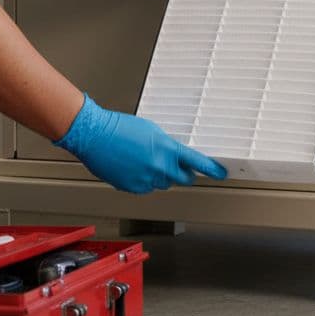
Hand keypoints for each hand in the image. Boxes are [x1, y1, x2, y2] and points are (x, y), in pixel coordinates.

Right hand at [55, 94, 228, 193]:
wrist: (95, 135)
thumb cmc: (118, 128)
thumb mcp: (151, 130)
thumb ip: (166, 145)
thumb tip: (173, 155)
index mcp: (166, 149)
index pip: (197, 162)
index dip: (211, 169)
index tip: (220, 173)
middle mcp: (158, 167)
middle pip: (182, 179)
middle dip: (183, 174)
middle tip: (178, 168)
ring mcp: (146, 179)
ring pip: (163, 183)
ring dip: (160, 176)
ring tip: (144, 161)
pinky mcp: (133, 187)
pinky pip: (146, 187)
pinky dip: (143, 180)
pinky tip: (133, 167)